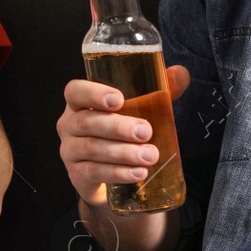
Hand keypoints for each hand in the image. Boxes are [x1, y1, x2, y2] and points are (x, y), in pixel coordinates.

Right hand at [58, 67, 190, 206]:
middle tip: (146, 131)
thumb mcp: (141, 109)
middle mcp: (69, 126)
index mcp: (80, 103)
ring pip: (91, 149)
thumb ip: (160, 90)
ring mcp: (70, 152)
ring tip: (150, 156)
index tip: (118, 99)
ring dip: (122, 152)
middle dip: (117, 127)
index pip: (75, 92)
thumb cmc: (122, 133)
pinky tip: (138, 173)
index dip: (92, 93)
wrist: (111, 174)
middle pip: (85, 122)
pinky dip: (118, 173)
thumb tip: (181, 74)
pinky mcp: (77, 176)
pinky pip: (94, 172)